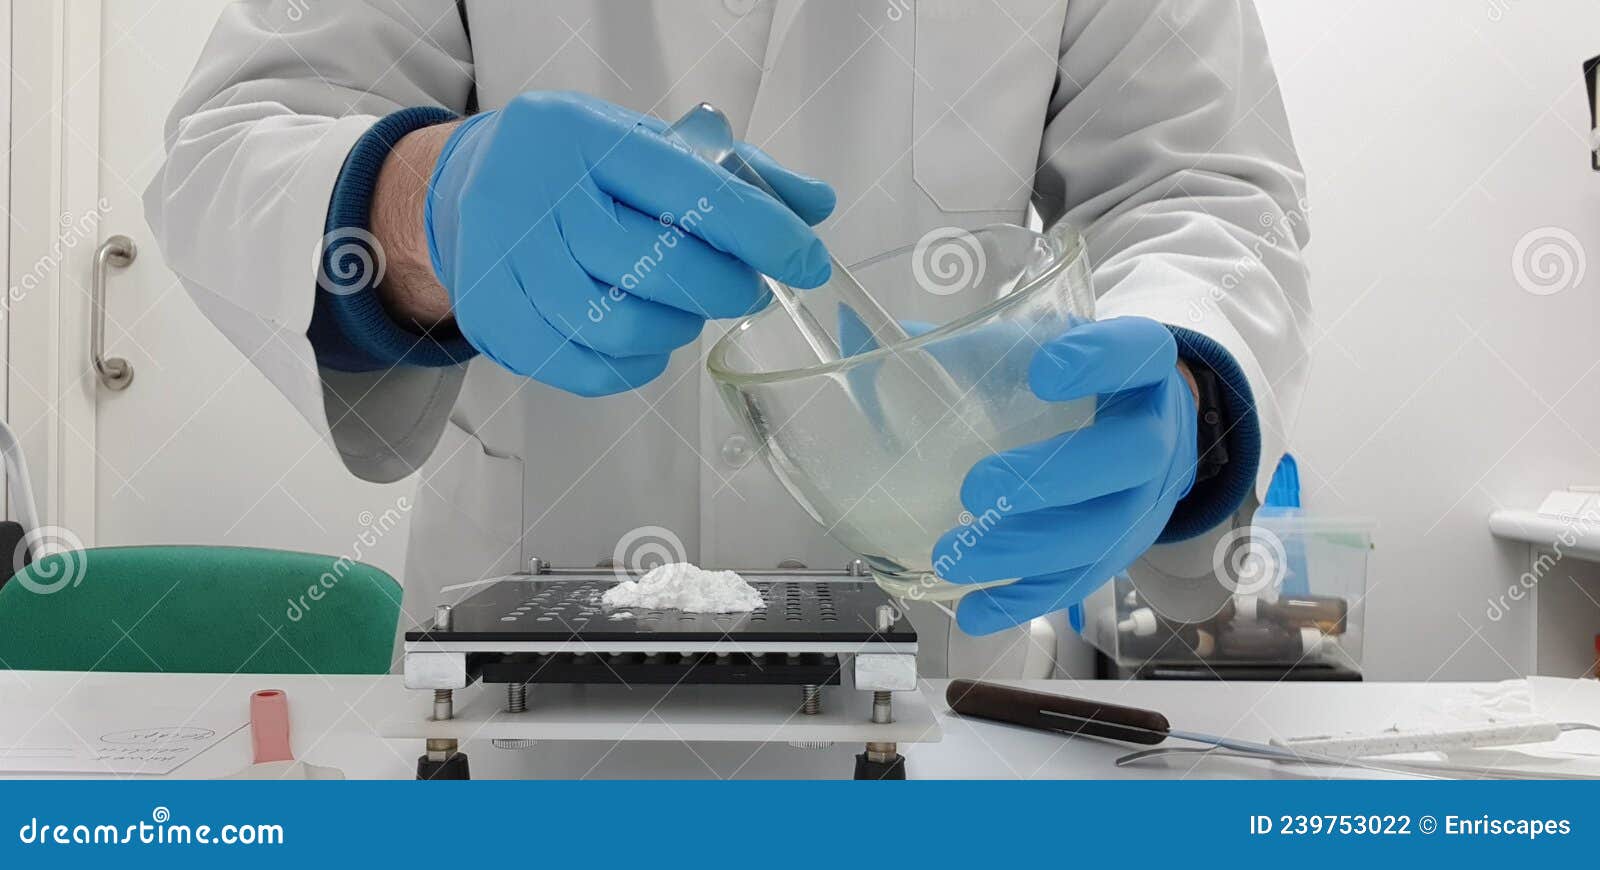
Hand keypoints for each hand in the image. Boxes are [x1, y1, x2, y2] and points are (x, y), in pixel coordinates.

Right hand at [425, 91, 834, 394]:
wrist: (465, 190)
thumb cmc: (579, 169)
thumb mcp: (648, 145)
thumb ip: (736, 172)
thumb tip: (816, 204)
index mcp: (581, 135)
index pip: (686, 187)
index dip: (758, 231)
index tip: (806, 260)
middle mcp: (533, 194)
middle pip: (653, 263)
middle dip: (722, 287)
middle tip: (746, 290)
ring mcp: (503, 262)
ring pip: (618, 324)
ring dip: (678, 328)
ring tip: (689, 311)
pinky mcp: (492, 320)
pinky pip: (586, 367)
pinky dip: (635, 364)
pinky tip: (646, 341)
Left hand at [932, 317, 1198, 634]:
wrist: (1137, 433)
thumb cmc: (1067, 389)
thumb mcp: (1026, 351)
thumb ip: (952, 345)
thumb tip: (853, 328)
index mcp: (1138, 369)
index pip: (1139, 352)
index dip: (1100, 360)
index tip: (1044, 369)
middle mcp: (1152, 434)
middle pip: (1129, 456)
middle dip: (1053, 477)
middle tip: (976, 488)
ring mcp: (1143, 501)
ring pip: (1104, 533)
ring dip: (1026, 550)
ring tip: (953, 556)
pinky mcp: (1119, 554)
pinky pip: (1080, 584)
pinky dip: (1024, 599)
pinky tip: (974, 612)